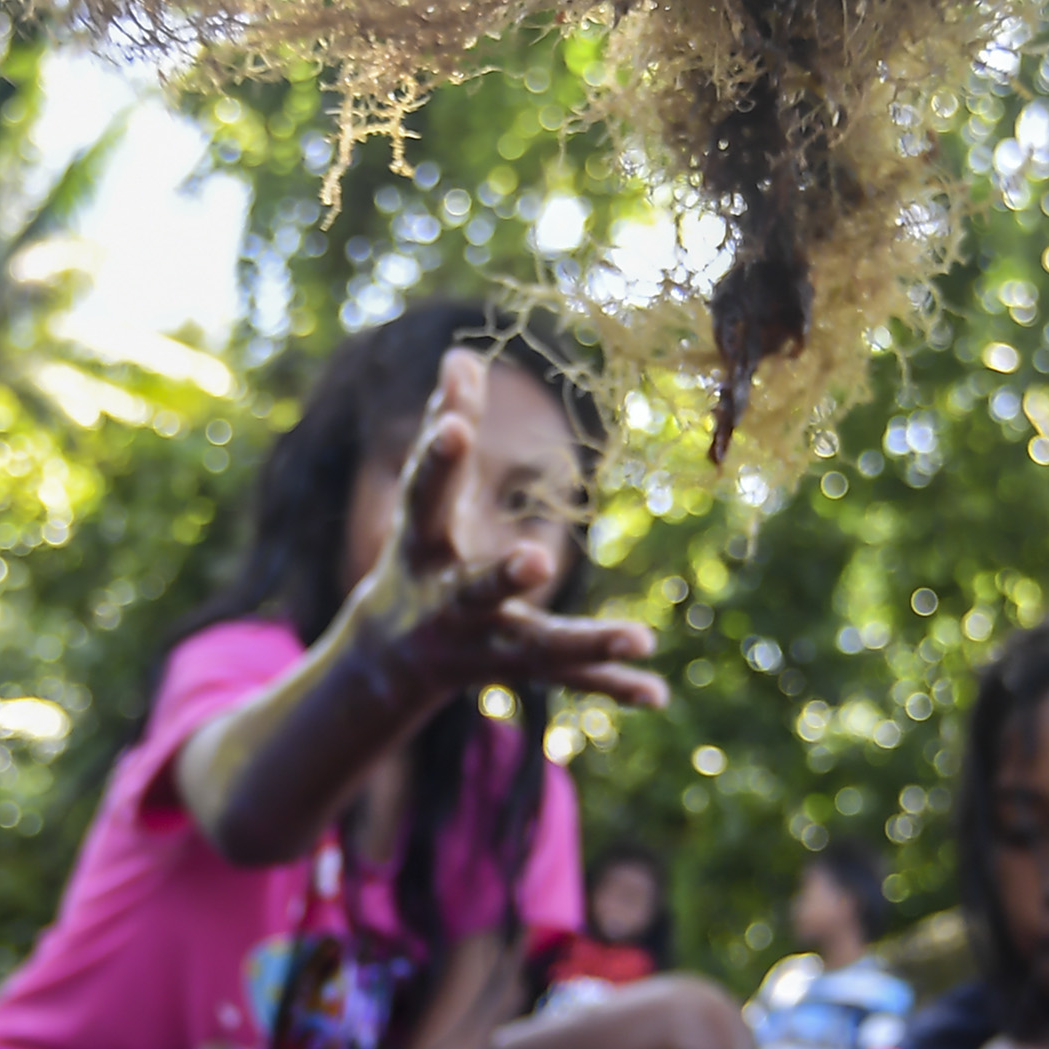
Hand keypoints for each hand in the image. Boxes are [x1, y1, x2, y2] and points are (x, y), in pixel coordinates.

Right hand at [357, 354, 665, 709]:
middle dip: (503, 578)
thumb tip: (460, 354)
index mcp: (421, 547)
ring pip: (538, 648)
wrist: (390, 658)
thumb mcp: (424, 495)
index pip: (426, 497)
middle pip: (476, 591)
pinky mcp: (518, 671)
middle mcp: (448, 604)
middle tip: (536, 560)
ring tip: (639, 637)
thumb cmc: (417, 552)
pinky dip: (611, 684)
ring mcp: (483, 645)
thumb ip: (444, 425)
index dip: (437, 460)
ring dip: (585, 643)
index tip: (453, 424)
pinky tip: (658, 695)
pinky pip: (568, 680)